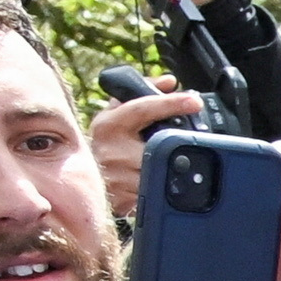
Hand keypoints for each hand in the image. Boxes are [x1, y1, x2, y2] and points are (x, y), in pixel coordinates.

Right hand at [88, 85, 197, 229]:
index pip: (142, 108)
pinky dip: (167, 189)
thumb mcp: (118, 115)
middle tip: (195, 146)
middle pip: (159, 146)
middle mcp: (110, 147)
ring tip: (180, 168)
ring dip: (175, 170)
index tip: (194, 101)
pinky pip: (157, 193)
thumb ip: (142, 96)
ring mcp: (117, 175)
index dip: (169, 103)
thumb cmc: (110, 143)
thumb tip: (169, 82)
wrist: (85, 180)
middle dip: (178, 147)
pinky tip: (168, 186)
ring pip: (161, 171)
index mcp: (109, 124)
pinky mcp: (124, 198)